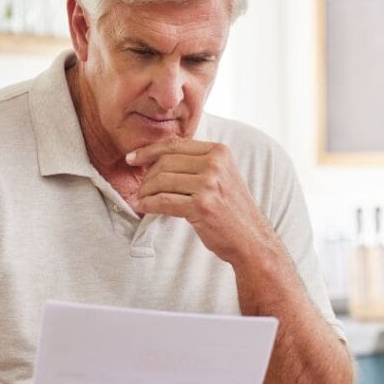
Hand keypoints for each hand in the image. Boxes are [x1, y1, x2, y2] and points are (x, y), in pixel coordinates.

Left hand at [128, 139, 278, 264]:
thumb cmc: (232, 210)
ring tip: (141, 199)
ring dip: (146, 192)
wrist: (251, 239)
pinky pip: (164, 201)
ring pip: (162, 181)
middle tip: (140, 188)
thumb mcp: (222, 176)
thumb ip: (198, 162)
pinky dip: (149, 204)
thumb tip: (158, 156)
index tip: (132, 158)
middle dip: (147, 176)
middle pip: (166, 162)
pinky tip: (143, 207)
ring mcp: (209, 184)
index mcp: (220, 152)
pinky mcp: (201, 206)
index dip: (149, 151)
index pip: (175, 145)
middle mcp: (215, 164)